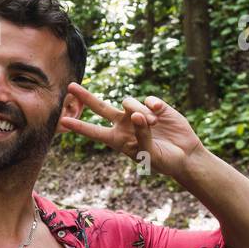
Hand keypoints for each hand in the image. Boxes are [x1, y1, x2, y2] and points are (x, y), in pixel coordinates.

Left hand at [58, 82, 205, 179]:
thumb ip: (141, 134)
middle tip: (71, 86)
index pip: (94, 132)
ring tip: (152, 123)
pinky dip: (152, 105)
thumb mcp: (149, 153)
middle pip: (100, 107)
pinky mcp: (155, 106)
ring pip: (129, 102)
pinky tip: (159, 113)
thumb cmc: (163, 160)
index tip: (63, 122)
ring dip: (139, 112)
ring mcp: (138, 113)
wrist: (185, 154)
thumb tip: (136, 114)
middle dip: (86, 97)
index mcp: (117, 139)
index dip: (79, 126)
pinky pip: (148, 99)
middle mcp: (124, 124)